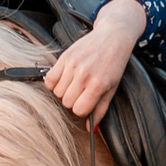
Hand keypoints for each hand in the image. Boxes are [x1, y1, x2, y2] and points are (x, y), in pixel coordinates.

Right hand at [43, 0, 145, 121]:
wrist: (113, 36)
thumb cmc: (115, 63)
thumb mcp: (112, 88)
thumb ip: (100, 109)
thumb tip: (90, 128)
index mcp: (97, 84)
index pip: (79, 110)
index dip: (82, 109)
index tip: (86, 102)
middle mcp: (84, 75)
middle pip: (67, 102)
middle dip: (74, 100)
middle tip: (82, 91)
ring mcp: (73, 65)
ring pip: (58, 92)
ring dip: (65, 91)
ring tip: (75, 83)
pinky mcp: (64, 57)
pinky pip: (50, 79)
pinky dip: (54, 83)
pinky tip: (64, 79)